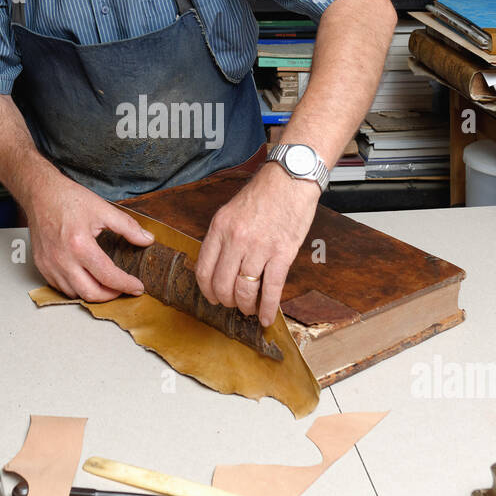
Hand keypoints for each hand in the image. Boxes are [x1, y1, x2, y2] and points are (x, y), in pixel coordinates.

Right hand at [23, 170, 153, 302]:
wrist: (40, 193)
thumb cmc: (67, 199)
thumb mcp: (103, 209)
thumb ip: (127, 226)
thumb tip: (146, 239)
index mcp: (80, 245)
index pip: (108, 276)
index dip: (126, 285)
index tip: (137, 287)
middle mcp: (62, 259)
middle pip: (91, 293)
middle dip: (111, 296)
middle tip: (123, 289)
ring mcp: (49, 265)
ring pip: (74, 295)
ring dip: (93, 294)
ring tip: (106, 285)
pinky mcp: (42, 266)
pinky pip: (60, 288)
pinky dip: (75, 288)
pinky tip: (86, 279)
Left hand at [194, 163, 320, 325]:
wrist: (291, 178)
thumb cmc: (264, 193)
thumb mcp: (231, 211)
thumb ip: (222, 238)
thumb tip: (218, 265)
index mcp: (220, 228)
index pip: (204, 269)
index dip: (207, 290)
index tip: (212, 297)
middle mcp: (236, 239)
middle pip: (222, 285)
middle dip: (226, 301)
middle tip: (232, 305)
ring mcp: (259, 247)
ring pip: (245, 290)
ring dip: (246, 306)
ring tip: (249, 309)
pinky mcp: (282, 253)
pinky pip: (271, 289)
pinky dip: (268, 308)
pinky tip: (267, 318)